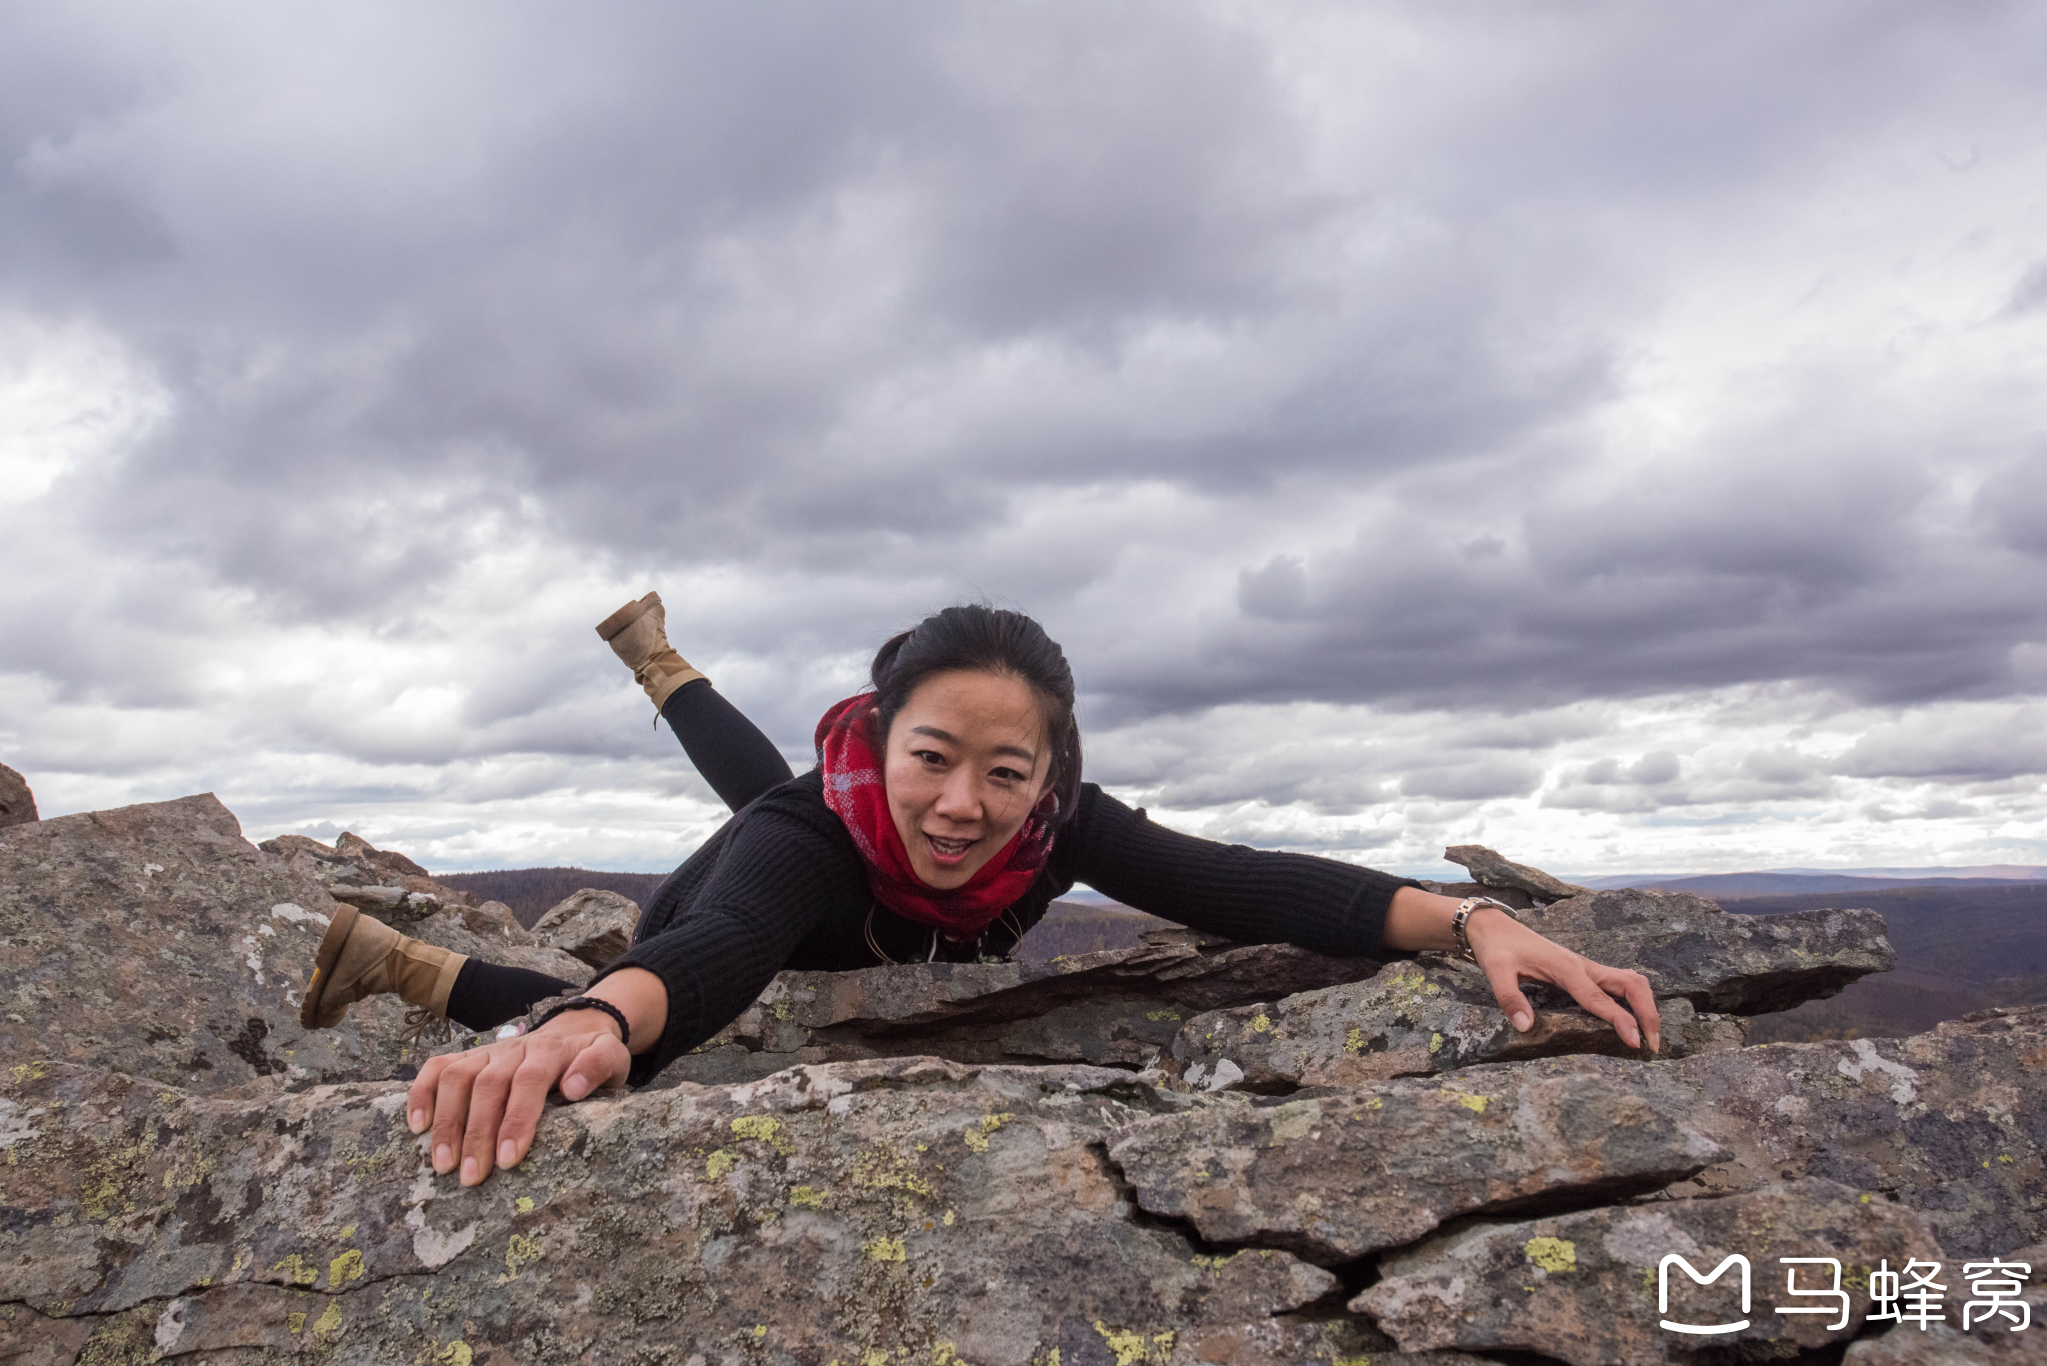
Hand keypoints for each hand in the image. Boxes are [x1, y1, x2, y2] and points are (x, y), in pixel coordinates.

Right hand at [405, 1013, 629, 1185]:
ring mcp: (487, 1051)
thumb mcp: (612, 1060)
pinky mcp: (468, 1057)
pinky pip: (436, 1069)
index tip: (508, 1160)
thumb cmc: (590, 1062)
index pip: (530, 1081)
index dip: (517, 1119)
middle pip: (488, 1084)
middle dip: (477, 1133)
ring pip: (456, 1077)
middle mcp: (515, 1048)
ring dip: (447, 1123)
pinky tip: (417, 1129)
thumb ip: (599, 1067)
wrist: (572, 1033)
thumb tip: (573, 1088)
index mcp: (551, 1050)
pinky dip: (421, 1095)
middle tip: (471, 1178)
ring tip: (443, 1166)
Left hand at [1465, 905, 1661, 1051]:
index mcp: (1566, 968)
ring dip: (1646, 1005)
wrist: (1495, 926)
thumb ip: (1510, 998)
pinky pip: (1618, 983)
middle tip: (1653, 1044)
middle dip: (1648, 1013)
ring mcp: (1586, 967)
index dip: (1620, 1020)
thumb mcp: (1495, 972)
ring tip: (1649, 1035)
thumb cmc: (1497, 948)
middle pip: (1631, 984)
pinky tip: (1634, 1019)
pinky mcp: (1584, 971)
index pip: (1599, 998)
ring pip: (1630, 981)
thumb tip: (1525, 1027)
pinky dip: (1634, 1000)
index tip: (1635, 1042)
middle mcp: (1583, 966)